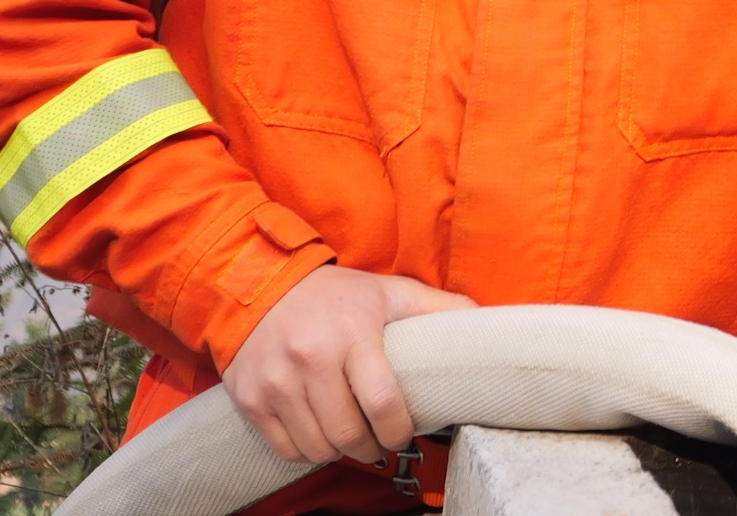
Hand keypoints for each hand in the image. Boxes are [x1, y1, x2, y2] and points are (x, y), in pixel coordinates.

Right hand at [222, 264, 474, 465]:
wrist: (263, 285)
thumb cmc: (336, 295)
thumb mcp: (390, 292)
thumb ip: (439, 308)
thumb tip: (486, 323)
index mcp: (352, 333)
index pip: (382, 402)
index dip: (399, 430)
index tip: (404, 432)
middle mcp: (310, 358)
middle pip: (348, 433)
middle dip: (371, 446)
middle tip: (379, 439)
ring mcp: (276, 381)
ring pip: (317, 448)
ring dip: (340, 451)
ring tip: (350, 434)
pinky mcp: (250, 398)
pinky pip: (285, 449)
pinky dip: (306, 451)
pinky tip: (319, 432)